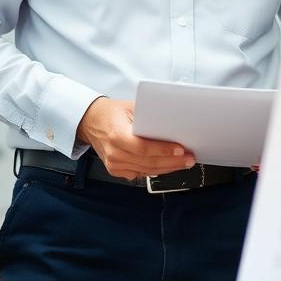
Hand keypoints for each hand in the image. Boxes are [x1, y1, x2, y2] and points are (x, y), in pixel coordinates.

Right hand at [77, 97, 194, 178]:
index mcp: (117, 135)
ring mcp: (114, 164)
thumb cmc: (111, 112)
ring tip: (184, 163)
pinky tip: (168, 166)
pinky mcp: (116, 170)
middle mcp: (114, 153)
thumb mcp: (130, 107)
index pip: (144, 147)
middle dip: (173, 162)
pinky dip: (155, 171)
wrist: (91, 122)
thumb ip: (149, 115)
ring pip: (146, 171)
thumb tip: (173, 120)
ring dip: (168, 168)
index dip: (164, 150)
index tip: (181, 149)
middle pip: (148, 162)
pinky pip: (140, 174)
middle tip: (189, 159)